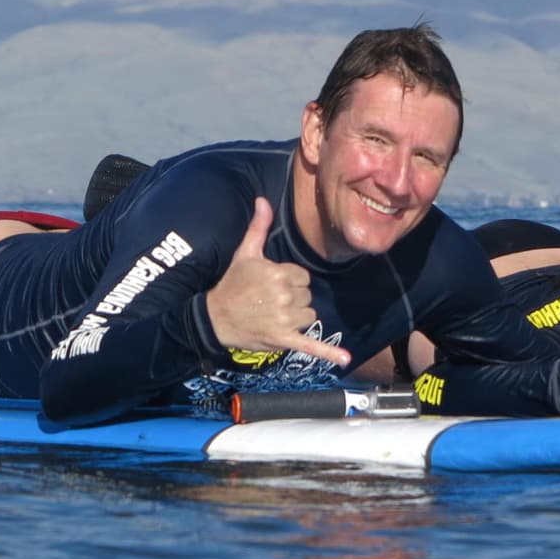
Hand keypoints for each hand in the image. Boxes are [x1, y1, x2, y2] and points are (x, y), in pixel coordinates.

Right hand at [205, 198, 352, 365]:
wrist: (214, 317)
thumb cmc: (232, 284)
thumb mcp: (245, 253)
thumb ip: (258, 227)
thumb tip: (263, 200)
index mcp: (279, 273)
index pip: (304, 277)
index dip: (290, 282)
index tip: (270, 285)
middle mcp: (284, 295)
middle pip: (307, 297)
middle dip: (292, 300)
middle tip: (267, 302)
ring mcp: (284, 319)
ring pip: (310, 317)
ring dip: (296, 319)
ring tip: (272, 316)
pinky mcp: (284, 339)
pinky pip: (311, 346)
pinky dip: (328, 353)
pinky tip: (345, 359)